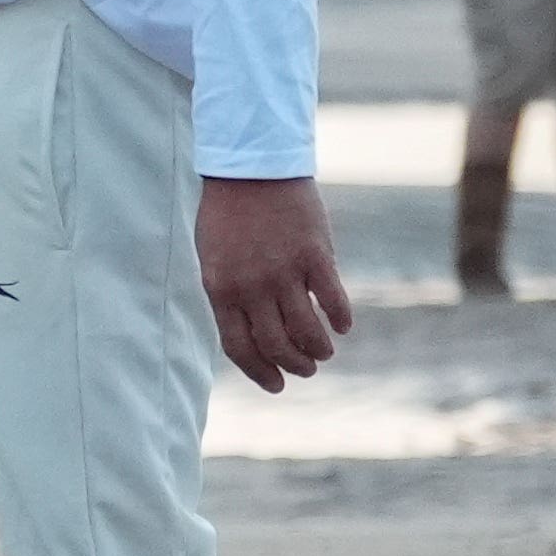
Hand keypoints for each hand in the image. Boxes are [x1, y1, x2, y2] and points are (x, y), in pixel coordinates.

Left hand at [198, 177, 349, 391]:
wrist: (251, 169)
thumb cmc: (227, 215)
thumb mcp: (213, 259)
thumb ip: (229, 295)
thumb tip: (248, 332)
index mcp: (220, 289)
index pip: (239, 347)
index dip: (259, 372)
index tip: (276, 386)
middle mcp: (251, 287)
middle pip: (276, 345)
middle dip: (293, 366)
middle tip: (306, 371)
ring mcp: (285, 272)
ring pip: (307, 331)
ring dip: (318, 350)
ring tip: (324, 354)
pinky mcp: (315, 256)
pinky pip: (333, 300)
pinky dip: (340, 320)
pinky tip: (342, 327)